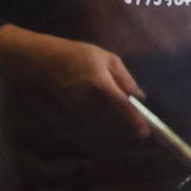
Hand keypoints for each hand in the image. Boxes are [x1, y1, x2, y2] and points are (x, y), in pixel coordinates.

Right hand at [0, 27, 148, 137]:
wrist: (45, 62)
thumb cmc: (79, 56)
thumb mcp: (108, 60)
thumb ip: (125, 79)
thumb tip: (139, 96)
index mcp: (101, 85)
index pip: (122, 108)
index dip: (135, 121)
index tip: (146, 132)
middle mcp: (89, 101)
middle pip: (114, 122)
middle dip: (128, 129)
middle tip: (141, 134)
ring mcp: (78, 110)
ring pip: (103, 127)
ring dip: (116, 131)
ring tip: (128, 133)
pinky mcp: (70, 114)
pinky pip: (91, 126)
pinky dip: (103, 129)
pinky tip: (110, 127)